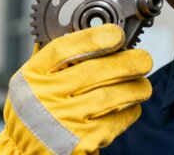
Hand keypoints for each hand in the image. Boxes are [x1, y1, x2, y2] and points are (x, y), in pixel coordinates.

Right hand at [0, 24, 152, 153]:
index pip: (63, 50)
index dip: (94, 38)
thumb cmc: (39, 109)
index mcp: (33, 76)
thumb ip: (60, 59)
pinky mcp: (82, 141)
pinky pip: (117, 120)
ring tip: (143, 84)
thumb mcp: (37, 80)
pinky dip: (131, 110)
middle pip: (96, 71)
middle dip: (129, 62)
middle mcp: (45, 98)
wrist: (29, 153)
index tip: (117, 33)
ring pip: (113, 96)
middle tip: (144, 59)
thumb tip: (98, 31)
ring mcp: (63, 121)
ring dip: (136, 87)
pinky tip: (131, 105)